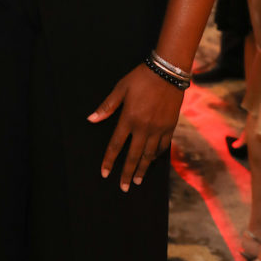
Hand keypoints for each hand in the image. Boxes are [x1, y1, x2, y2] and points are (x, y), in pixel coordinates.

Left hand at [87, 63, 183, 191]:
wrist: (167, 72)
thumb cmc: (140, 78)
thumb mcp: (120, 89)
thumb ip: (107, 106)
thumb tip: (91, 119)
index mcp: (129, 119)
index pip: (116, 145)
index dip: (109, 160)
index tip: (105, 174)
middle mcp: (144, 128)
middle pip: (133, 156)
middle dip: (127, 173)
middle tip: (123, 188)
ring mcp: (158, 129)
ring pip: (149, 155)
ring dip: (142, 169)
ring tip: (137, 180)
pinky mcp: (170, 127)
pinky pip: (163, 147)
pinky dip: (157, 156)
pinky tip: (152, 161)